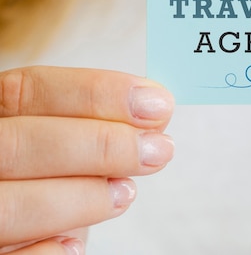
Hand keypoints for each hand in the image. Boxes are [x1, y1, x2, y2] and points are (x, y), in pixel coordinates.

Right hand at [0, 66, 174, 253]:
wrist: (20, 225)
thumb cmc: (49, 174)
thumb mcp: (70, 141)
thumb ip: (100, 125)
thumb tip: (155, 113)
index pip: (28, 90)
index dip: (96, 93)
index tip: (157, 104)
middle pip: (19, 144)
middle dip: (100, 145)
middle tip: (158, 149)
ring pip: (10, 206)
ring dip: (82, 197)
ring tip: (127, 192)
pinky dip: (45, 253)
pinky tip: (76, 246)